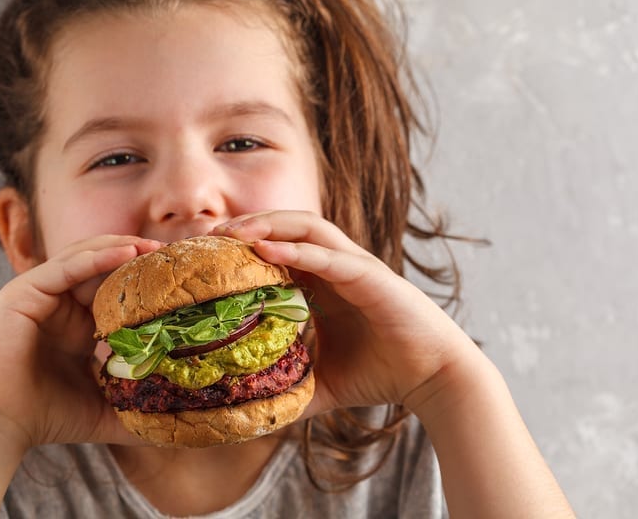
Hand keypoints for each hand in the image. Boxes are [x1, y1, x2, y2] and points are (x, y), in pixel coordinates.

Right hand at [0, 235, 164, 451]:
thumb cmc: (45, 419)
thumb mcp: (102, 408)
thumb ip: (134, 408)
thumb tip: (174, 422)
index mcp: (72, 322)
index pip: (111, 286)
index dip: (142, 279)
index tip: (178, 280)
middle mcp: (55, 302)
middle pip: (101, 264)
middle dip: (136, 256)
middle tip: (171, 256)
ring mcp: (37, 293)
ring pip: (84, 257)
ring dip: (121, 248)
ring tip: (154, 247)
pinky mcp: (22, 291)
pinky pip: (65, 266)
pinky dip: (97, 257)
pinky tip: (128, 252)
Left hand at [212, 211, 475, 415]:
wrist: (434, 379)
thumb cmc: (380, 373)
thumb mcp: (320, 383)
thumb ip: (287, 389)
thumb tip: (247, 412)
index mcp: (321, 282)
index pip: (276, 249)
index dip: (241, 245)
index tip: (204, 254)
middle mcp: (336, 266)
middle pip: (286, 228)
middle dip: (248, 225)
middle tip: (210, 234)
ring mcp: (354, 267)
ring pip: (307, 230)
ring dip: (269, 225)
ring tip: (233, 232)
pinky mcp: (372, 277)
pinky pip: (330, 258)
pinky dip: (298, 252)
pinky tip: (268, 251)